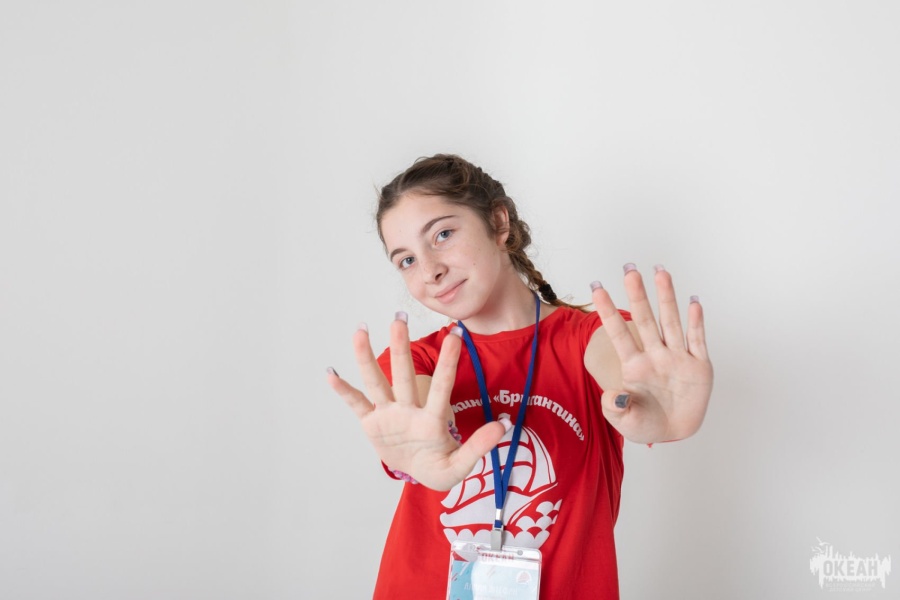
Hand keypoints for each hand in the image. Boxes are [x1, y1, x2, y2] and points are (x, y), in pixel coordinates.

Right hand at [326, 316, 508, 490]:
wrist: (421, 474)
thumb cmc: (440, 467)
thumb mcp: (461, 465)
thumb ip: (479, 446)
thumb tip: (503, 426)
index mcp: (432, 420)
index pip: (441, 387)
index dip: (447, 364)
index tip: (455, 336)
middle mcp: (409, 410)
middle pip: (404, 375)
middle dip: (401, 348)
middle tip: (399, 318)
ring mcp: (389, 414)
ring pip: (377, 381)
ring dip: (367, 357)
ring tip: (361, 330)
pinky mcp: (372, 423)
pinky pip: (356, 403)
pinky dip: (343, 390)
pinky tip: (331, 373)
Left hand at [589, 264, 712, 442]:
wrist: (674, 434)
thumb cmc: (645, 424)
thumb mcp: (625, 421)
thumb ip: (615, 408)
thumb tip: (614, 395)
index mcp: (634, 365)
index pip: (618, 334)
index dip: (608, 312)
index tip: (596, 288)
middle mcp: (655, 355)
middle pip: (645, 320)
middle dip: (638, 295)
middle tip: (630, 269)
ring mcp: (677, 358)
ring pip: (671, 322)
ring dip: (667, 298)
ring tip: (661, 272)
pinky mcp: (699, 366)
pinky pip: (697, 341)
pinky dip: (696, 322)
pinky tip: (693, 303)